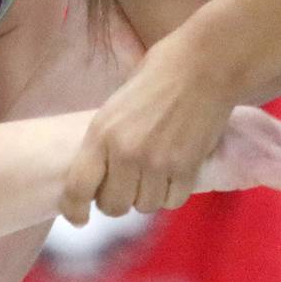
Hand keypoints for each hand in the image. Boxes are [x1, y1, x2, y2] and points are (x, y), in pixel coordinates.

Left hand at [60, 42, 229, 224]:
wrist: (206, 63)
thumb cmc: (160, 73)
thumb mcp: (118, 103)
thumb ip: (107, 139)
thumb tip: (102, 173)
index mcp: (102, 133)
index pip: (78, 188)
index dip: (74, 210)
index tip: (79, 218)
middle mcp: (126, 153)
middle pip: (113, 206)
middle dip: (117, 199)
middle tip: (126, 182)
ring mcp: (158, 163)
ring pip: (144, 206)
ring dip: (146, 196)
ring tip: (154, 172)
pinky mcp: (187, 168)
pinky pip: (172, 201)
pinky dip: (171, 193)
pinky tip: (174, 172)